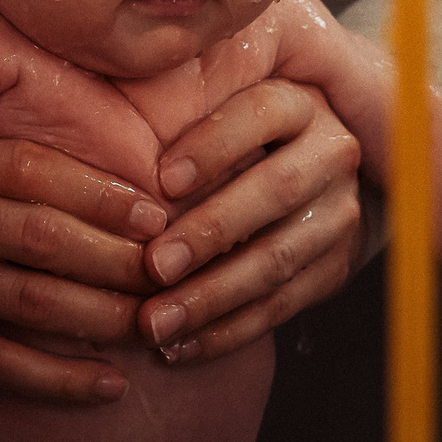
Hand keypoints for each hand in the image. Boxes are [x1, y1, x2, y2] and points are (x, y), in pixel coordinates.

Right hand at [0, 137, 166, 404]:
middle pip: (41, 238)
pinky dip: (58, 377)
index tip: (158, 218)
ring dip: (100, 317)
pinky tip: (110, 382)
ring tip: (154, 326)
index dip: (104, 196)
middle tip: (170, 278)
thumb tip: (138, 162)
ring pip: (28, 300)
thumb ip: (40, 132)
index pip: (37, 172)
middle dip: (117, 262)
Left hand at [135, 78, 362, 365]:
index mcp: (299, 100)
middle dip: (211, 231)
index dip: (213, 145)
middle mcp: (331, 151)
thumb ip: (176, 96)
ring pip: (280, 257)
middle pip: (276, 189)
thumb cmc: (229, 130)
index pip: (262, 112)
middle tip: (153, 266)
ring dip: (214, 296)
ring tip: (157, 321)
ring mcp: (339, 212)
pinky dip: (230, 331)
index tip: (161, 179)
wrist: (310, 170)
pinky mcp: (336, 266)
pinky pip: (284, 304)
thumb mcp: (216, 99)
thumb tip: (101, 95)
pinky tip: (181, 346)